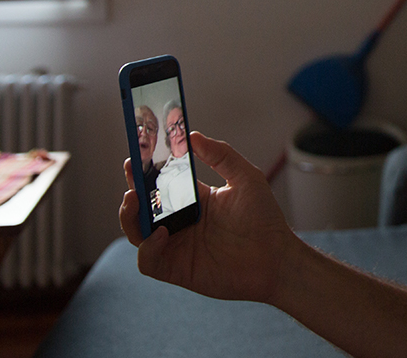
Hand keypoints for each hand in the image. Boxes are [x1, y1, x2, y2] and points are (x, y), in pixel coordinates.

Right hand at [119, 131, 293, 302]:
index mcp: (194, 199)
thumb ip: (221, 155)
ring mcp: (177, 246)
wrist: (276, 259)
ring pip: (138, 232)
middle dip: (133, 188)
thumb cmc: (264, 219)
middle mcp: (181, 221)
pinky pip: (148, 261)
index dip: (146, 169)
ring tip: (134, 199)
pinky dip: (148, 248)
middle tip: (132, 171)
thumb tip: (193, 135)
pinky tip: (162, 234)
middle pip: (144, 206)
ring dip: (130, 216)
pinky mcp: (177, 270)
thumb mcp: (246, 178)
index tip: (137, 152)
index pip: (161, 182)